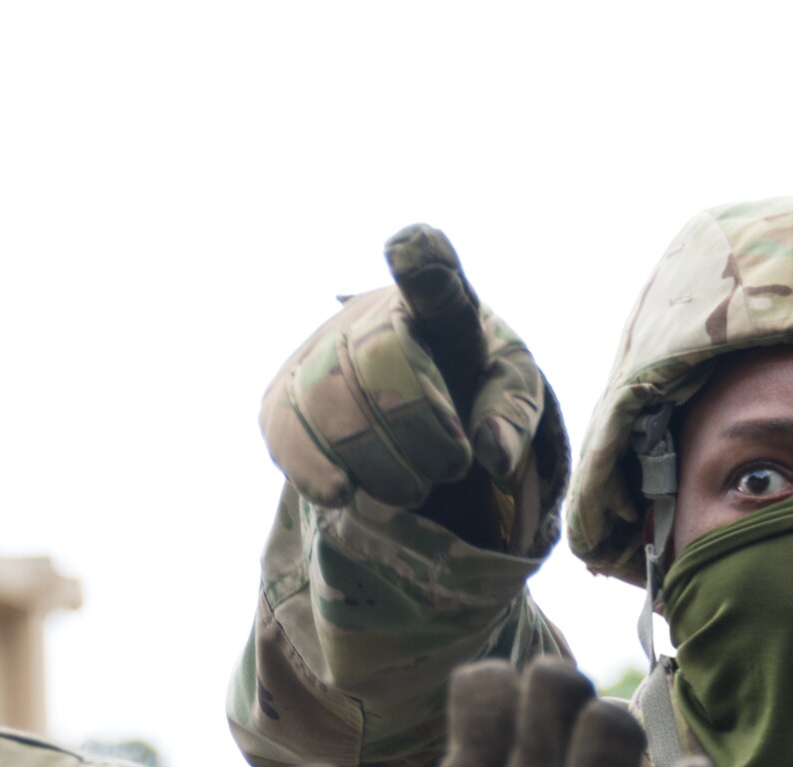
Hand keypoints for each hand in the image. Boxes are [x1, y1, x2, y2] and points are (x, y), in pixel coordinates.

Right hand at [260, 224, 555, 508]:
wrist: (412, 410)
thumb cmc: (469, 390)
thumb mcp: (507, 393)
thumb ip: (511, 415)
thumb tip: (493, 455)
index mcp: (435, 304)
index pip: (429, 272)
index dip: (421, 262)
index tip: (412, 248)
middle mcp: (365, 314)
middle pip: (375, 359)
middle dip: (416, 426)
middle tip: (451, 467)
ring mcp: (314, 352)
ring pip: (325, 401)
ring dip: (373, 458)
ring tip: (412, 490)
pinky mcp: (281, 397)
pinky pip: (284, 430)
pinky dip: (312, 467)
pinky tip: (340, 492)